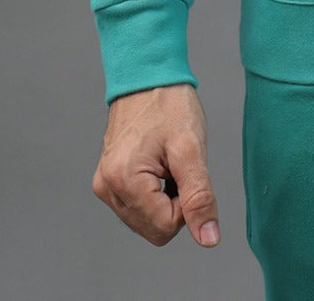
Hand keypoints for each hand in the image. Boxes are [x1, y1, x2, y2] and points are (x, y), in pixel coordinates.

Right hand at [91, 82, 220, 246]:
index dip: (187, 204)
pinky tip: (158, 164)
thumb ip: (199, 197)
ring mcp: (104, 185)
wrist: (148, 75)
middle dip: (175, 202)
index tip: (187, 170)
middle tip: (178, 165)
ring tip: (167, 161)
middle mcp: (106, 188)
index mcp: (123, 181)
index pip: (165, 227)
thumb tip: (208, 238)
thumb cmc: (170, 105)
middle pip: (154, 229)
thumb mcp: (192, 149)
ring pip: (146, 221)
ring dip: (165, 197)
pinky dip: (155, 192)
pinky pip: (138, 207)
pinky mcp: (108, 181)